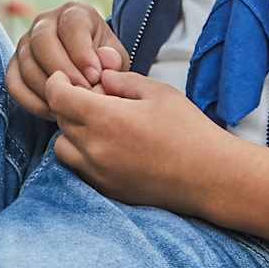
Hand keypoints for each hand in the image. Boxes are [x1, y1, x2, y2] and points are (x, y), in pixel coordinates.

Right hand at [4, 1, 129, 119]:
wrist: (86, 73)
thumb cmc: (103, 63)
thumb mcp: (115, 59)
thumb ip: (113, 60)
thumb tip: (104, 61)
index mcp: (74, 12)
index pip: (71, 25)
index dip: (82, 52)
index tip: (95, 76)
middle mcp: (45, 22)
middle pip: (42, 41)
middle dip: (62, 71)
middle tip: (80, 93)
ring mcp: (25, 42)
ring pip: (27, 64)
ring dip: (48, 89)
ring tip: (70, 106)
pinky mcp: (14, 64)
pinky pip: (13, 83)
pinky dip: (31, 101)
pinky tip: (52, 111)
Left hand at [44, 67, 227, 215]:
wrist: (210, 176)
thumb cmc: (188, 129)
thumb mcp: (158, 92)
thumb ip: (123, 81)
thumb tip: (102, 78)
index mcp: (105, 118)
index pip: (58, 97)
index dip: (57, 82)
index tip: (66, 78)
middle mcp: (95, 148)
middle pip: (60, 120)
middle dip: (69, 105)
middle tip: (93, 98)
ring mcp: (98, 173)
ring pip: (63, 148)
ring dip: (72, 133)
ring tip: (99, 125)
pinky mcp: (107, 189)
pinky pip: (79, 168)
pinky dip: (84, 155)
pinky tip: (109, 146)